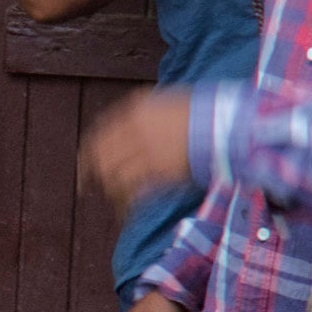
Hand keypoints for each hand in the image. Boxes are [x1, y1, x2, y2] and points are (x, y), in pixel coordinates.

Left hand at [80, 90, 198, 214]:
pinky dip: (126, 203)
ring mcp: (145, 149)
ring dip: (111, 190)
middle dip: (92, 172)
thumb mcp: (172, 99)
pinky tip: (126, 212)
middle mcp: (135, 128)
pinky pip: (132, 190)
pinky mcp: (157, 170)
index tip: (88, 161)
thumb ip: (149, 111)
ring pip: (113, 174)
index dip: (91, 149)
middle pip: (101, 153)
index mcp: (136, 108)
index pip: (101, 130)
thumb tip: (137, 123)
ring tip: (114, 202)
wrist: (225, 124)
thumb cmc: (206, 112)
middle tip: (86, 186)